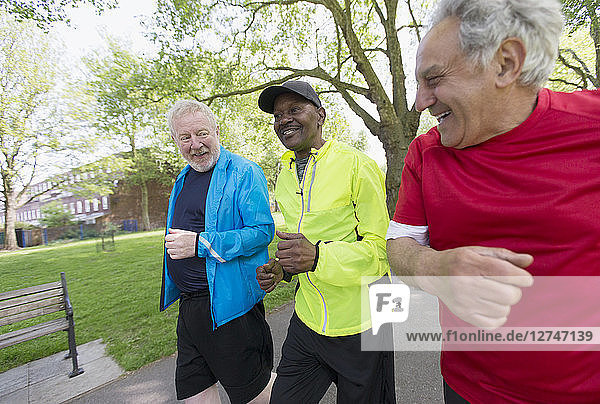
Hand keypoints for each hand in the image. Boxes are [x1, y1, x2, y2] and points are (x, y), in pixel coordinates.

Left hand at [164, 228, 196, 258]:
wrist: (200, 245)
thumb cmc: (193, 238)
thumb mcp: (185, 232)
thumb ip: (176, 231)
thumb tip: (169, 230)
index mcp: (178, 237)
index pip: (167, 238)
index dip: (168, 238)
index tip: (171, 238)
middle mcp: (177, 244)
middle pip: (167, 244)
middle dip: (169, 243)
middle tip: (173, 243)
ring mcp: (179, 250)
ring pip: (169, 251)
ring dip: (171, 249)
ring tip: (175, 247)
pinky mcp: (181, 256)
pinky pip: (172, 256)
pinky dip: (173, 254)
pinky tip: (176, 251)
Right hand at [256, 258, 283, 292]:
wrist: (280, 272)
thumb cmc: (276, 266)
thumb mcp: (274, 263)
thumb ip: (270, 263)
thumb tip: (265, 265)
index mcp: (259, 270)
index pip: (259, 276)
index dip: (267, 276)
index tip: (272, 274)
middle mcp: (259, 277)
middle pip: (261, 282)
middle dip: (269, 280)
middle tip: (274, 276)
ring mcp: (261, 282)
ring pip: (263, 287)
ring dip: (270, 284)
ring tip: (274, 280)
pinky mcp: (265, 287)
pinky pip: (266, 290)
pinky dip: (272, 288)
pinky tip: (274, 283)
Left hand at [275, 230, 315, 273]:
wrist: (316, 258)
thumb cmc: (307, 247)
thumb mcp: (299, 237)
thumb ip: (287, 235)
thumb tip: (277, 232)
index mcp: (295, 244)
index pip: (279, 245)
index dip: (280, 245)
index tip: (284, 246)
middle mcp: (295, 253)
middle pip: (278, 254)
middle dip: (280, 252)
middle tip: (285, 252)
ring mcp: (295, 262)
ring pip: (280, 261)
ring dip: (282, 259)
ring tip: (287, 257)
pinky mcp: (295, 269)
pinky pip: (284, 268)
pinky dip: (286, 265)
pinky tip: (290, 262)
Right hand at [419, 246, 533, 328]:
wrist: (432, 273)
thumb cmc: (458, 261)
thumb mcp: (479, 251)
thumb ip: (505, 256)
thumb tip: (529, 260)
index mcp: (471, 263)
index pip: (508, 273)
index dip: (523, 278)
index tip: (524, 279)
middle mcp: (465, 283)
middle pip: (509, 295)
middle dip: (515, 291)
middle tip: (507, 286)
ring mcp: (463, 301)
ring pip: (504, 310)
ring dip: (505, 303)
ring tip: (494, 295)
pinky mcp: (463, 315)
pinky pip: (493, 324)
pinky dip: (498, 317)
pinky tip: (492, 307)